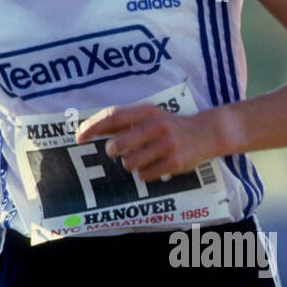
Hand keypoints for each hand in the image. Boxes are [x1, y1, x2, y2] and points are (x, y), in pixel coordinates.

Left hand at [74, 102, 224, 182]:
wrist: (207, 132)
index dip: (92, 128)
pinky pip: (145, 175)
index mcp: (148, 111)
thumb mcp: (151, 115)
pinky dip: (145, 174)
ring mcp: (166, 145)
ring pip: (130, 163)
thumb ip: (126, 121)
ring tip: (143, 158)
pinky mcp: (173, 162)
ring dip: (131, 164)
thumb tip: (92, 129)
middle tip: (115, 152)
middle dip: (112, 151)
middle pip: (117, 144)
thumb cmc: (171, 125)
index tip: (78, 138)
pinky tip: (155, 166)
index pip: (113, 117)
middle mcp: (156, 126)